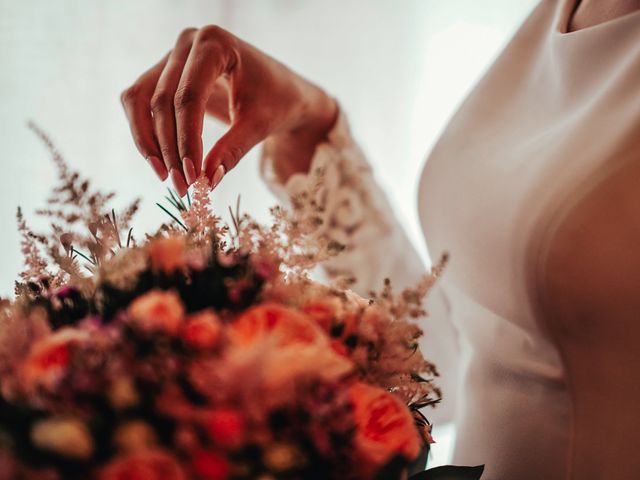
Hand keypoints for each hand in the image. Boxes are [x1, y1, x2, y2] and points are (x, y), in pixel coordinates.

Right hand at [121, 26, 336, 195]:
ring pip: (139, 101)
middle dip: (169, 149)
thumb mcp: (260, 125)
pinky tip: (162, 165)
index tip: (192, 176)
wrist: (282, 91)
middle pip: (161, 100)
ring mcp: (172, 56)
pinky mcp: (163, 73)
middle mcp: (187, 42)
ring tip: (167, 179)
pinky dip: (147, 135)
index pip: (189, 96)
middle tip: (182, 187)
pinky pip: (140, 103)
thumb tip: (206, 182)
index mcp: (215, 43)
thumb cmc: (277, 102)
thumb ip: (232, 150)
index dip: (186, 139)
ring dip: (149, 144)